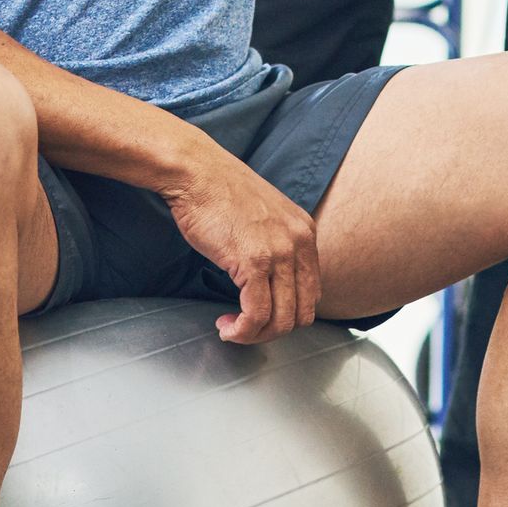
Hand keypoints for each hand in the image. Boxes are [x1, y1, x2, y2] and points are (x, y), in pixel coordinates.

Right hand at [160, 136, 321, 344]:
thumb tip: (271, 283)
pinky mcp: (253, 262)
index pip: (312, 292)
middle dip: (274, 330)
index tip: (262, 316)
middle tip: (247, 328)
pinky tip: (226, 325)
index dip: (287, 313)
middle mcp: (299, 242)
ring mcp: (279, 252)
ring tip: (233, 329)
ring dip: (255, 335)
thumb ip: (276, 245)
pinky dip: (242, 330)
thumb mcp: (264, 216)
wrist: (196, 172)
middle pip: (303, 312)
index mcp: (304, 232)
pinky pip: (256, 314)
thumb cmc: (218, 192)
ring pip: (281, 320)